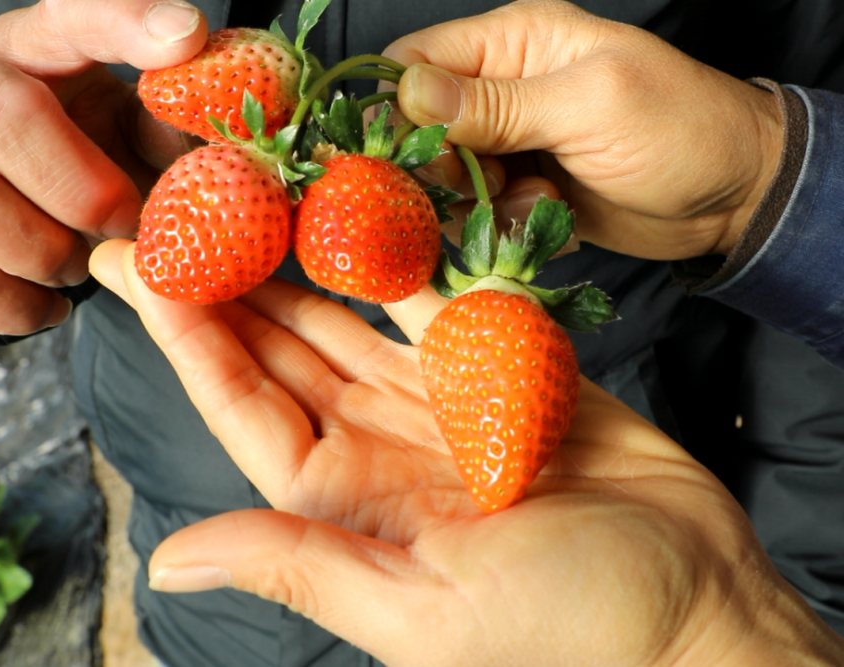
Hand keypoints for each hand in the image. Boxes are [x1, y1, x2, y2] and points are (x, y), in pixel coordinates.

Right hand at [0, 0, 207, 333]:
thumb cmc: (63, 169)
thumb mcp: (119, 139)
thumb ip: (164, 134)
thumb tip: (224, 141)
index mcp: (28, 53)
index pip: (68, 17)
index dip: (124, 24)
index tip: (188, 37)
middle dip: (78, 185)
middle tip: (125, 223)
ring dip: (43, 250)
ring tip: (75, 264)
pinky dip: (19, 305)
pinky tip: (44, 302)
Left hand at [89, 239, 843, 666]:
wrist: (697, 607)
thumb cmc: (569, 632)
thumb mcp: (420, 610)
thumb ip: (300, 566)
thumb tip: (170, 562)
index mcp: (340, 502)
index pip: (240, 402)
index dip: (184, 333)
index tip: (135, 264)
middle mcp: (373, 445)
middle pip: (279, 346)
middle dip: (222, 280)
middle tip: (174, 204)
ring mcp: (433, 402)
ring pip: (344, 314)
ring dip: (295, 257)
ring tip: (248, 192)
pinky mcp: (498, 369)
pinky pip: (434, 299)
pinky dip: (397, 254)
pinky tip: (357, 208)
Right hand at [384, 0, 783, 259]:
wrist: (734, 197)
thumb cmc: (680, 130)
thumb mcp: (589, 105)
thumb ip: (497, 104)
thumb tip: (408, 93)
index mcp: (515, 43)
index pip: (416, 61)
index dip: (399, 108)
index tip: (416, 154)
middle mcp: (504, 89)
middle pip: (421, 129)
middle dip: (444, 166)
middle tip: (486, 185)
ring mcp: (513, 144)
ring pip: (448, 178)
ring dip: (481, 202)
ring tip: (537, 202)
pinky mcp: (524, 190)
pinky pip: (481, 212)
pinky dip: (505, 225)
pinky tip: (552, 218)